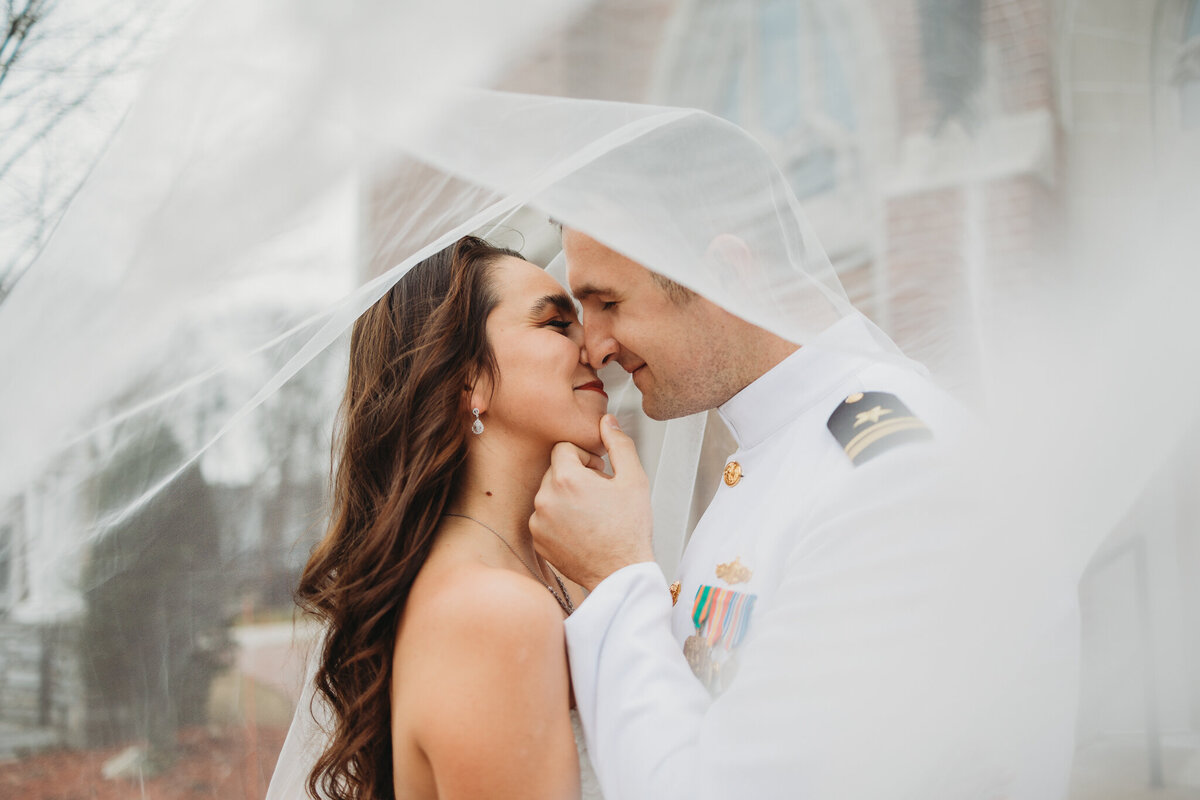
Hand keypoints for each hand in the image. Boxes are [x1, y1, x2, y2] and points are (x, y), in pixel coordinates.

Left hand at [530, 414, 654, 590]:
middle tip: (600, 497)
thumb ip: (618, 443)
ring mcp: (538, 522)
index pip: (564, 448)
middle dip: (576, 477)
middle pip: (555, 470)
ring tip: (592, 515)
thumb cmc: (629, 529)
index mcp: (565, 478)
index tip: (600, 474)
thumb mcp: (633, 479)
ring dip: (567, 498)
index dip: (585, 457)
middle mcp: (544, 498)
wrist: (620, 573)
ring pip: (549, 494)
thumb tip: (607, 420)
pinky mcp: (537, 540)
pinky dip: (559, 519)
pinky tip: (581, 530)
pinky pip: (544, 517)